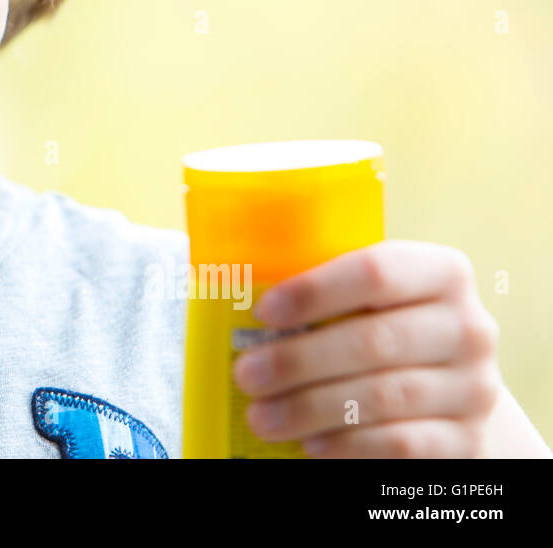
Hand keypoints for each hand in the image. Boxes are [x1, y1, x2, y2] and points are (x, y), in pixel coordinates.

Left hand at [232, 239, 502, 457]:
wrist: (450, 392)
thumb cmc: (385, 329)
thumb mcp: (367, 300)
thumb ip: (324, 292)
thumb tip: (240, 302)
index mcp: (441, 272)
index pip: (376, 271)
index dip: (314, 291)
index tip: (263, 313)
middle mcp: (468, 326)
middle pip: (374, 340)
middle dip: (298, 360)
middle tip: (245, 374)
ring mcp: (475, 387)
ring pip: (382, 396)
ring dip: (310, 408)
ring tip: (261, 416)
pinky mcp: (468, 439)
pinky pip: (401, 444)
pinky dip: (348, 444)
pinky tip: (310, 444)